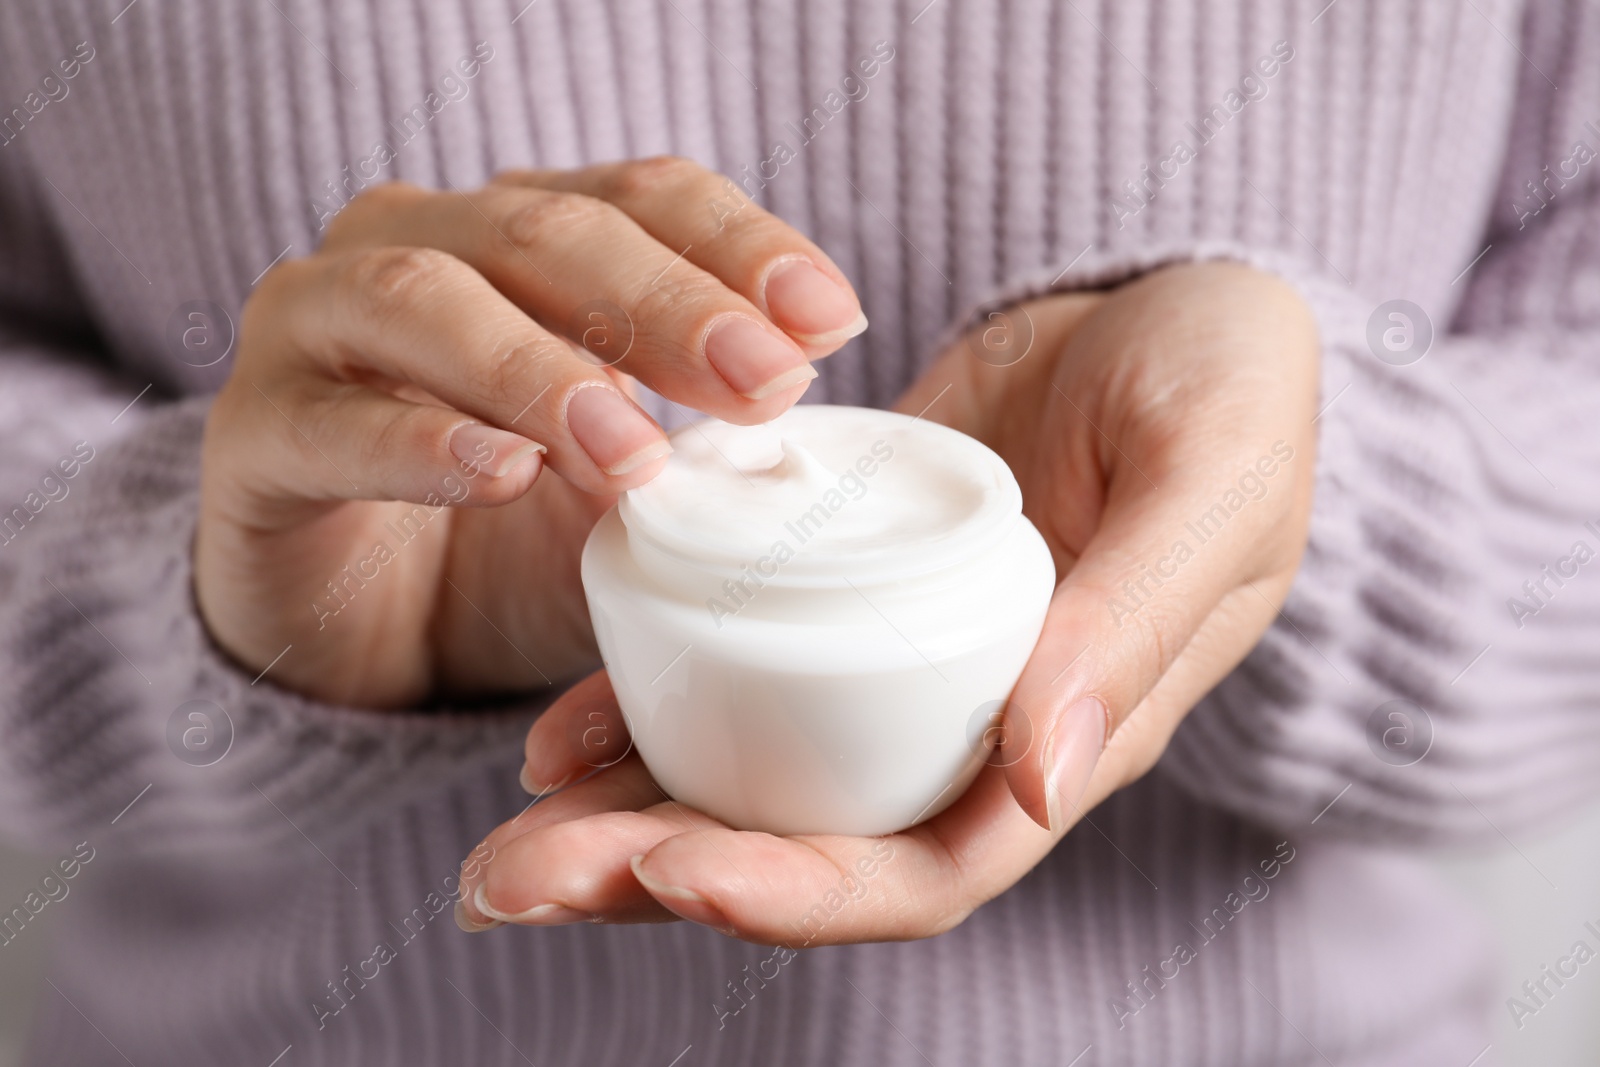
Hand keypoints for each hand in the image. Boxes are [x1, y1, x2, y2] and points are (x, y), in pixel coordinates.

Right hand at [195, 159, 866, 706]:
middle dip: (665, 305)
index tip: (829, 319)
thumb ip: (700, 446)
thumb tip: (803, 400)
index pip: (637, 198)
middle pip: (543, 233)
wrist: (361, 632)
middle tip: (762, 384)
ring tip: (632, 452)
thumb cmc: (508, 539)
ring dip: (541, 370)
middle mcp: (409, 248)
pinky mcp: (254, 437)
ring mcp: (314, 331)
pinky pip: (331, 423)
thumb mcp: (625, 485)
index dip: (736, 246)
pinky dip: (420, 443)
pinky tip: (501, 474)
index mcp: (514, 239)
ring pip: (422, 299)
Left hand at [456, 261, 1317, 942]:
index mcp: (1066, 739)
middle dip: (656, 878)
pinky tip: (553, 734)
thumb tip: (1042, 777)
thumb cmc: (1228, 386)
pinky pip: (732, 675)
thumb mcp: (1210, 482)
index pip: (925, 868)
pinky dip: (641, 713)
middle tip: (510, 883)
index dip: (801, 891)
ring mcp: (894, 671)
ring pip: (750, 785)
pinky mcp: (838, 595)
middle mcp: (967, 732)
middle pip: (804, 851)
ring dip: (621, 827)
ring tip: (500, 847)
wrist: (1166, 299)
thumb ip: (1134, 623)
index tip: (673, 870)